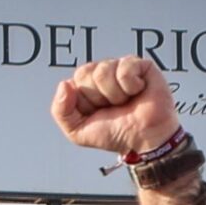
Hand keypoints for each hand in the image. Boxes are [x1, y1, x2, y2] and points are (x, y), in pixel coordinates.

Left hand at [50, 56, 181, 158]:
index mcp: (85, 86)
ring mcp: (121, 67)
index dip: (85, 102)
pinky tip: (138, 92)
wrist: (144, 139)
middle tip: (113, 108)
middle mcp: (102, 73)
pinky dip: (131, 86)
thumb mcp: (77, 132)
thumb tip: (64, 84)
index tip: (98, 113)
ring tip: (126, 102)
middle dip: (98, 97)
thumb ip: (61, 112)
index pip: (74, 82)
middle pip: (85, 73)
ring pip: (103, 71)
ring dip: (115, 95)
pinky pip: (125, 68)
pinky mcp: (140, 65)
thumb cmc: (114, 134)